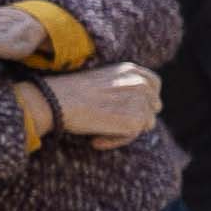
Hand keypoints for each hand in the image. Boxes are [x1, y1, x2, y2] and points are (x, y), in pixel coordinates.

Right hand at [42, 61, 162, 143]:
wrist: (57, 101)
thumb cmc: (70, 93)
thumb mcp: (102, 80)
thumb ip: (122, 87)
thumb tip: (136, 106)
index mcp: (131, 70)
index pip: (153, 84)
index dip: (145, 100)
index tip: (130, 109)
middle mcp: (141, 82)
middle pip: (153, 107)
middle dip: (136, 117)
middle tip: (111, 124)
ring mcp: (141, 101)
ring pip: (145, 124)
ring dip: (125, 131)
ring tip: (100, 131)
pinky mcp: (136, 120)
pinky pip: (132, 136)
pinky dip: (115, 141)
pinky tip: (96, 140)